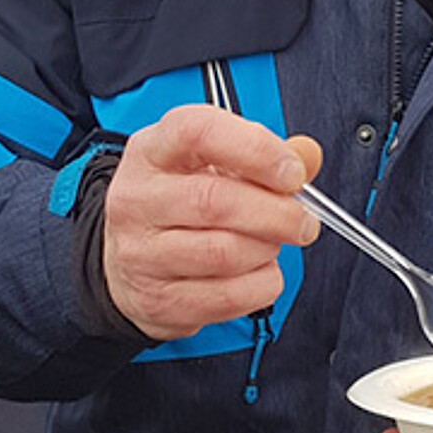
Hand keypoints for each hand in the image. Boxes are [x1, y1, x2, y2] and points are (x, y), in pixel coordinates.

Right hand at [103, 105, 322, 339]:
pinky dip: (261, 284)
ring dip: (267, 249)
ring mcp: (141, 253)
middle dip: (277, 212)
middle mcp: (138, 199)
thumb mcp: (210, 165)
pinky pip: (228, 296)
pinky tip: (258, 271)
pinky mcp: (158, 299)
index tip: (292, 172)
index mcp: (152, 151)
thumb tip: (306, 154)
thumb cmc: (179, 205)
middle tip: (302, 220)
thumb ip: (263, 154)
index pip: (198, 132)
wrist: (126, 264)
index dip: (256, 149)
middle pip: (215, 201)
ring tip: (272, 243)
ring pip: (224, 252)